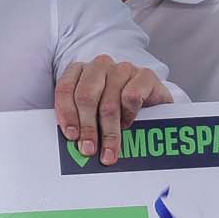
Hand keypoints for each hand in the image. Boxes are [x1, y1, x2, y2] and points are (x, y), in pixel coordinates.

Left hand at [53, 56, 168, 164]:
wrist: (153, 106)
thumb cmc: (116, 110)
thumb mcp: (94, 115)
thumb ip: (80, 123)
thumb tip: (74, 143)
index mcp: (80, 72)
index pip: (65, 88)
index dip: (66, 114)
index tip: (71, 136)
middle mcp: (100, 66)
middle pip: (86, 97)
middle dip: (87, 128)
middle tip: (89, 150)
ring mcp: (123, 69)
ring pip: (109, 103)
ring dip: (108, 132)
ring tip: (109, 151)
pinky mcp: (145, 75)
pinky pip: (132, 97)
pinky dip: (128, 115)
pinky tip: (127, 124)